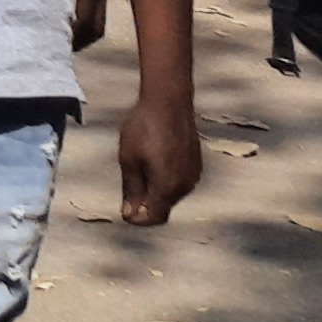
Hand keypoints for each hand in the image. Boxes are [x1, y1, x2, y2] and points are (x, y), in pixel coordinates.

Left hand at [115, 91, 200, 225]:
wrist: (169, 102)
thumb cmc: (144, 128)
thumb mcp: (129, 159)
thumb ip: (131, 190)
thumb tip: (129, 213)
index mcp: (167, 187)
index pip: (154, 218)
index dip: (138, 219)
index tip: (124, 211)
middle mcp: (185, 186)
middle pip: (163, 208)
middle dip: (145, 206)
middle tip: (128, 190)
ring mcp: (193, 175)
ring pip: (172, 196)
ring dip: (156, 192)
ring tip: (139, 170)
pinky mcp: (196, 165)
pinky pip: (180, 182)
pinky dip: (166, 181)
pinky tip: (153, 162)